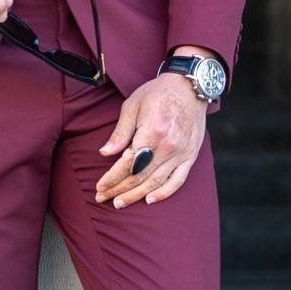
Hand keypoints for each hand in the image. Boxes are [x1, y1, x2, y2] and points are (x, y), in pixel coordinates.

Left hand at [94, 75, 207, 207]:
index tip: (99, 187)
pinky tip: (150, 200)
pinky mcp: (190, 156)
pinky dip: (164, 193)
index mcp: (152, 132)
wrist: (190, 86)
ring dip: (136, 196)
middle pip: (140, 177)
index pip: (128, 164)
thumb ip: (120, 132)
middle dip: (119, 190)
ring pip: (156, 182)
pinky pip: (178, 180)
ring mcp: (181, 153)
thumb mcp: (133, 105)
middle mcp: (168, 147)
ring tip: (120, 203)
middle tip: (103, 198)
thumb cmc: (158, 93)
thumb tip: (105, 153)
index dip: (112, 178)